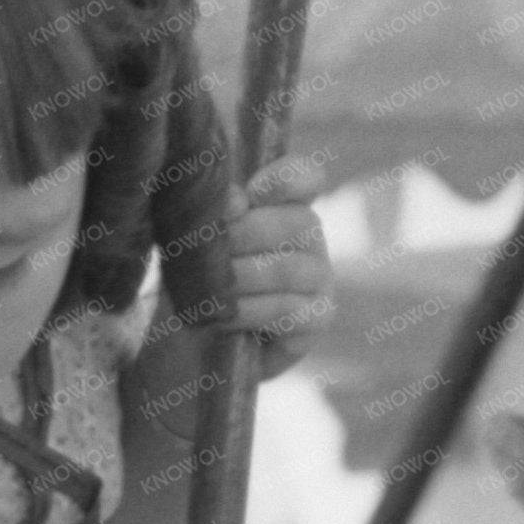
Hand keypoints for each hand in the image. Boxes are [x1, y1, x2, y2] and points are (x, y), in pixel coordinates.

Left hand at [223, 154, 334, 376]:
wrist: (206, 346)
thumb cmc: (204, 282)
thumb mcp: (202, 244)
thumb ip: (220, 217)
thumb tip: (232, 201)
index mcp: (286, 206)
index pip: (306, 178)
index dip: (287, 178)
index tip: (253, 192)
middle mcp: (311, 238)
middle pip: (297, 222)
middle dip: (245, 235)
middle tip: (206, 252)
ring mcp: (321, 279)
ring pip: (288, 268)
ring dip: (241, 278)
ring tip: (208, 290)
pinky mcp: (319, 318)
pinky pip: (288, 310)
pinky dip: (249, 313)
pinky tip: (222, 318)